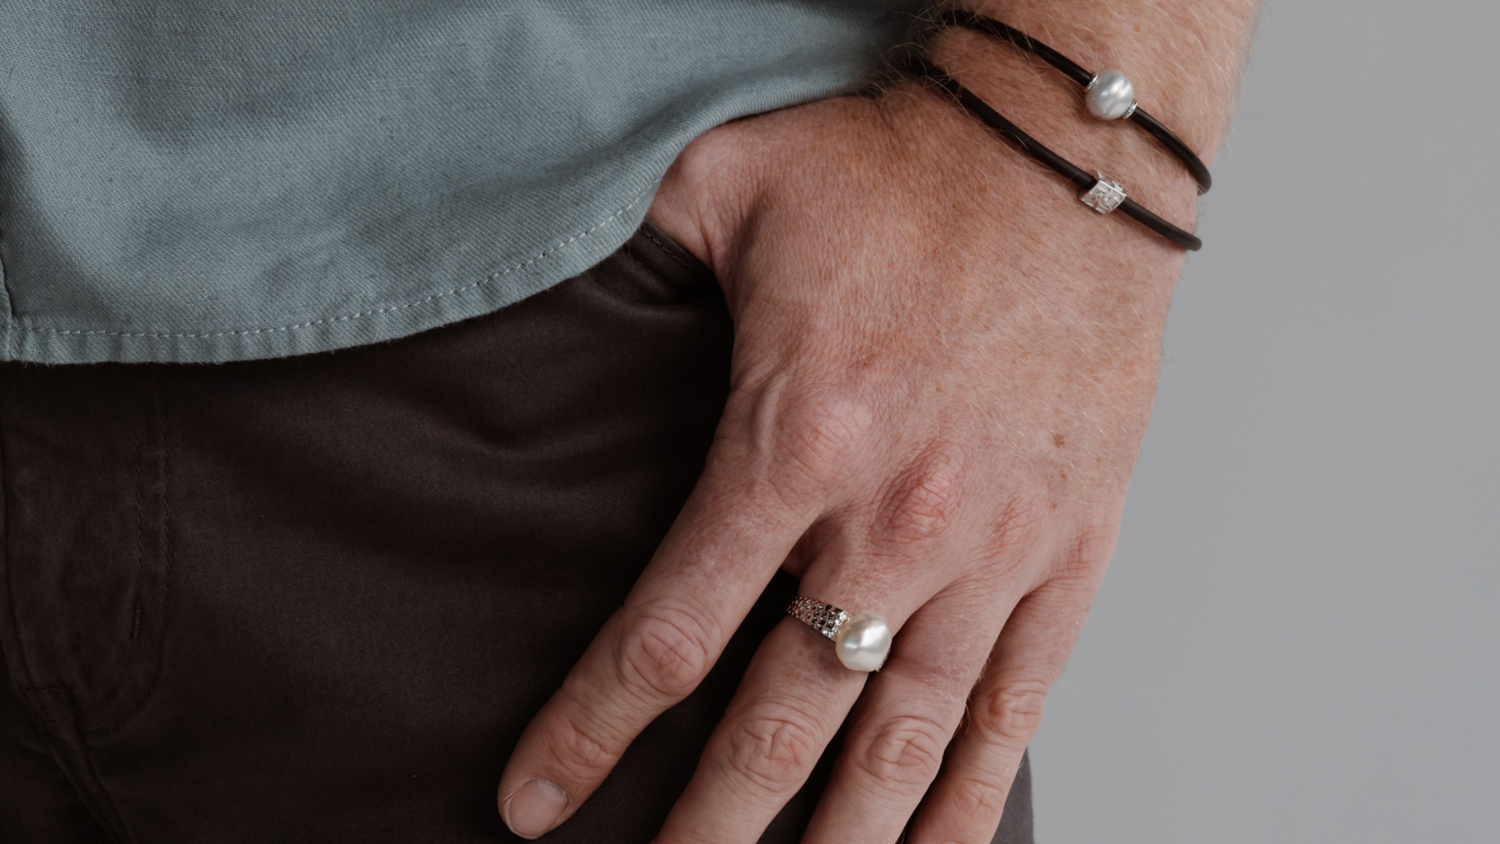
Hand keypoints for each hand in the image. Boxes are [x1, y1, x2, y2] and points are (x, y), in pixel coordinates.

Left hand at [496, 77, 1190, 842]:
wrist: (1071, 157)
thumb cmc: (903, 172)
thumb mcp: (729, 186)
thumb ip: (632, 249)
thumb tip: (545, 258)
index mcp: (792, 442)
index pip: (669, 634)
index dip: (588, 733)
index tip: (534, 804)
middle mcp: (892, 521)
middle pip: (781, 722)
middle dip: (707, 826)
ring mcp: (992, 550)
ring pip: (900, 742)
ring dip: (838, 840)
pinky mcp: (1072, 552)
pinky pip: (1018, 705)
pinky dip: (971, 794)